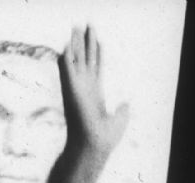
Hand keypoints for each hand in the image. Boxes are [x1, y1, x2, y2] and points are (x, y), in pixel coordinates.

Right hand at [60, 26, 128, 157]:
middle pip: (85, 59)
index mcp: (96, 94)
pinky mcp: (72, 90)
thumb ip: (122, 110)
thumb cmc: (106, 138)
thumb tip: (126, 104)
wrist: (95, 145)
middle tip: (84, 25)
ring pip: (76, 60)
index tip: (98, 40)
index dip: (97, 53)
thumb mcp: (120, 120)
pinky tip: (68, 43)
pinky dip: (67, 57)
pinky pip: (69, 70)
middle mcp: (85, 88)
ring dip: (76, 43)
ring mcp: (78, 88)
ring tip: (75, 27)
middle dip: (85, 42)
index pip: (96, 68)